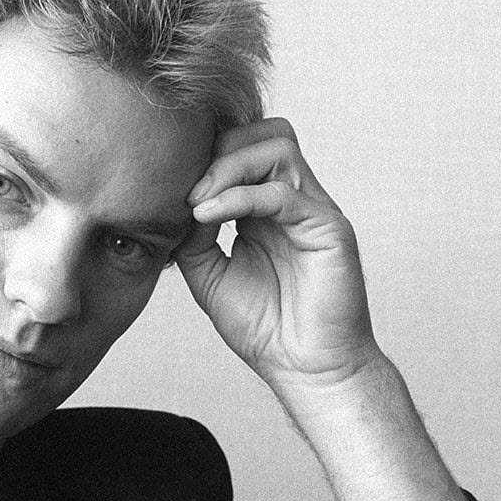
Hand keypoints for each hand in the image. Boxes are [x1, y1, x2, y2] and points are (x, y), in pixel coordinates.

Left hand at [174, 118, 382, 390]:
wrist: (304, 368)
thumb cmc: (262, 326)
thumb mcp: (208, 274)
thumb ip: (193, 234)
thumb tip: (182, 199)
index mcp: (265, 207)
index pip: (244, 147)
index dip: (207, 155)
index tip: (172, 185)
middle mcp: (293, 199)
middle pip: (265, 132)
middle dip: (219, 150)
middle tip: (187, 191)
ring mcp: (313, 209)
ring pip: (278, 148)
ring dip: (228, 167)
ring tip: (198, 204)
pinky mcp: (328, 228)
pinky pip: (283, 192)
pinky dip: (240, 197)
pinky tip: (209, 217)